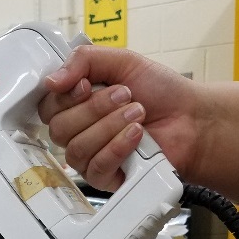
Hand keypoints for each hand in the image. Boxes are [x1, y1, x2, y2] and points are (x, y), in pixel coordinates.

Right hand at [38, 45, 199, 192]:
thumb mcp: (122, 61)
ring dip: (109, 126)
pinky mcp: (105, 177)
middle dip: (95, 108)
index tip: (88, 85)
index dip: (65, 97)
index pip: (47, 107)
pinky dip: (117, 147)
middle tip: (125, 96)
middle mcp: (78, 132)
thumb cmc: (161, 92)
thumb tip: (51, 80)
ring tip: (137, 114)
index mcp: (76, 104)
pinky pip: (95, 167)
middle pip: (58, 129)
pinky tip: (136, 136)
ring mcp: (89, 157)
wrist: (191, 119)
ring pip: (76, 149)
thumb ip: (83, 61)